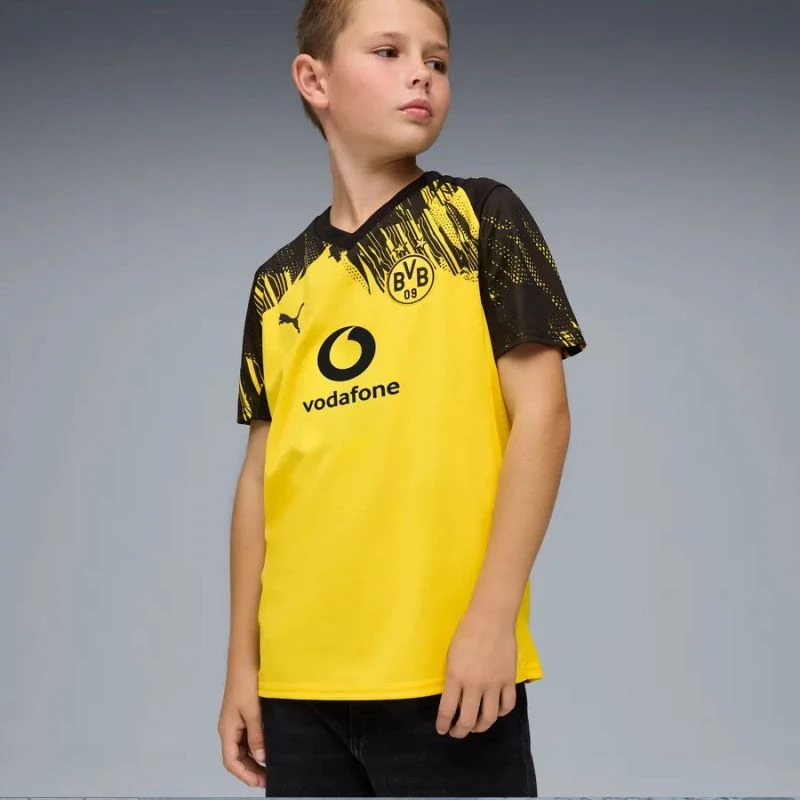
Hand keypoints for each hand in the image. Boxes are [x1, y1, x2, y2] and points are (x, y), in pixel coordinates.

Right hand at [218, 667, 266, 788]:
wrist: (246, 656)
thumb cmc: (246, 680)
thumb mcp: (253, 710)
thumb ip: (257, 734)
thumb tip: (261, 756)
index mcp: (227, 729)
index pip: (231, 761)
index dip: (245, 774)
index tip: (261, 782)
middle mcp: (230, 726)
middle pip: (237, 756)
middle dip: (251, 769)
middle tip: (270, 777)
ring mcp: (237, 719)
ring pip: (243, 746)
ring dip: (254, 758)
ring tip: (271, 765)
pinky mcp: (244, 711)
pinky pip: (248, 734)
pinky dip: (257, 744)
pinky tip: (269, 745)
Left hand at [435, 609, 517, 737]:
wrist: (490, 618)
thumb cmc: (466, 631)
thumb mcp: (451, 655)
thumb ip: (453, 678)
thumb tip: (454, 697)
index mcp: (455, 676)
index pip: (447, 710)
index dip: (443, 724)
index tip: (442, 729)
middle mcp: (474, 684)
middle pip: (468, 720)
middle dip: (460, 731)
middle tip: (456, 732)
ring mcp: (494, 683)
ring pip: (489, 718)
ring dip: (481, 726)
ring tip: (476, 726)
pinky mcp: (509, 680)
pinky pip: (507, 705)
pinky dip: (501, 713)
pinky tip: (495, 711)